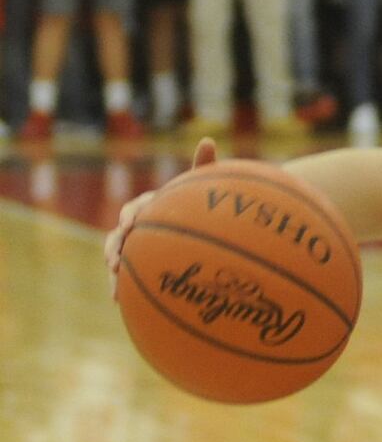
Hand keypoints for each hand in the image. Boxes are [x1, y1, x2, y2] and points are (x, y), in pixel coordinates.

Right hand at [106, 139, 217, 291]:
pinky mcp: (138, 266)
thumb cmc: (202, 204)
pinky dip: (120, 286)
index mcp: (151, 207)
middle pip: (119, 234)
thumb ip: (203, 167)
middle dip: (114, 245)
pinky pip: (124, 276)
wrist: (204, 230)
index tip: (132, 223)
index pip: (136, 208)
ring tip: (115, 278)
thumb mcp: (203, 187)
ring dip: (113, 266)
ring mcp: (136, 247)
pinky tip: (119, 300)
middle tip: (116, 257)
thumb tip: (208, 140)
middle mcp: (139, 226)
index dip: (132, 215)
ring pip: (116, 255)